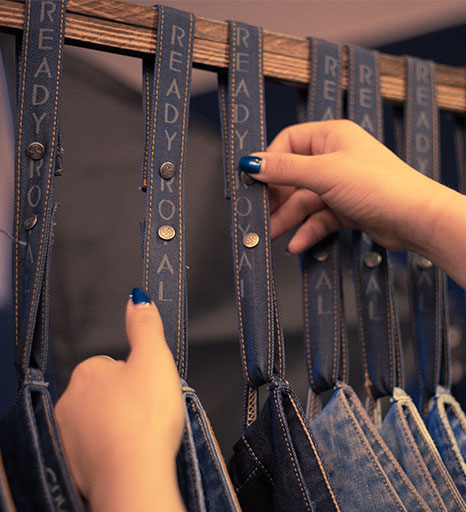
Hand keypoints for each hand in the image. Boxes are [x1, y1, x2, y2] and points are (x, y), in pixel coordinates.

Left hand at [55, 290, 185, 511]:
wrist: (135, 474)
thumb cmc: (146, 417)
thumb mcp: (155, 359)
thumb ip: (145, 325)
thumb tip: (136, 298)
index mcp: (88, 373)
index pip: (113, 367)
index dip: (136, 379)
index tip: (147, 394)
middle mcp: (70, 401)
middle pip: (105, 394)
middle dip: (124, 401)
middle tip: (145, 415)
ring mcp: (67, 434)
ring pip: (98, 421)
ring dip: (116, 425)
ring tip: (138, 435)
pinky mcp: (69, 462)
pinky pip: (92, 448)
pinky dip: (108, 450)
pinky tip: (125, 454)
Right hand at [243, 120, 454, 257]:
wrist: (416, 220)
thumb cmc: (379, 185)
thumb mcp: (324, 173)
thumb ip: (285, 169)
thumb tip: (250, 162)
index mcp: (331, 137)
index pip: (289, 143)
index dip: (270, 161)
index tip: (252, 180)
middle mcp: (335, 159)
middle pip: (293, 176)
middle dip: (276, 198)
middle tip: (259, 214)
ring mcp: (341, 185)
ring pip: (304, 201)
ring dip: (287, 219)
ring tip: (271, 234)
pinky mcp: (347, 209)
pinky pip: (319, 218)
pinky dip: (307, 231)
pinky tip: (296, 243)